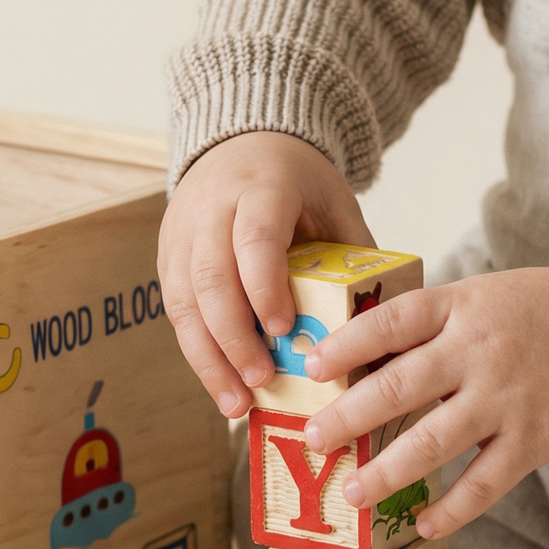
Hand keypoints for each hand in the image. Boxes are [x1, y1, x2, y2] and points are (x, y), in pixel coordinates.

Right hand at [158, 132, 373, 416]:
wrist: (242, 144)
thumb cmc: (297, 181)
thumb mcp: (335, 201)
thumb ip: (354, 251)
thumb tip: (381, 317)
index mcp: (260, 188)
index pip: (254, 239)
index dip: (263, 286)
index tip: (280, 329)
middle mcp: (211, 209)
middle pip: (210, 277)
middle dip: (233, 336)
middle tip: (261, 381)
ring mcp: (181, 233)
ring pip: (183, 301)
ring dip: (208, 358)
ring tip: (235, 404)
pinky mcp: (167, 257)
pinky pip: (175, 311)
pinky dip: (198, 352)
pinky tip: (221, 385)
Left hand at [300, 268, 548, 537]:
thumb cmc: (542, 310)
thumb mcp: (482, 295)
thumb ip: (431, 323)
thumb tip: (363, 358)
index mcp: (462, 307)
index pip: (392, 322)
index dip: (347, 345)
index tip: (312, 368)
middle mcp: (479, 353)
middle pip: (401, 387)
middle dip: (349, 417)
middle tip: (314, 440)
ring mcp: (506, 400)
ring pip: (434, 443)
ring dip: (387, 472)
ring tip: (353, 492)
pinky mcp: (533, 441)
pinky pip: (484, 483)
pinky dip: (453, 508)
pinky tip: (424, 522)